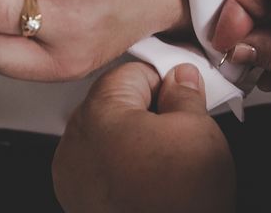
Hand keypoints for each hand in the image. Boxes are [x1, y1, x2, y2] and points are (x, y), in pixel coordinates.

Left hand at [53, 62, 234, 212]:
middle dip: (149, 108)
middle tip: (179, 127)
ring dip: (135, 136)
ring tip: (165, 160)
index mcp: (99, 113)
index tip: (182, 91)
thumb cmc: (179, 206)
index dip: (164, 80)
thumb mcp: (199, 130)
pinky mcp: (77, 199)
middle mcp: (75, 141)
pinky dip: (122, 163)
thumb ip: (186, 92)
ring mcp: (72, 174)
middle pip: (116, 101)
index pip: (132, 71)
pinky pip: (101, 163)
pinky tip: (149, 179)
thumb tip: (182, 78)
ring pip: (109, 132)